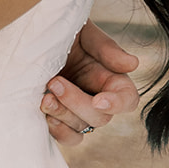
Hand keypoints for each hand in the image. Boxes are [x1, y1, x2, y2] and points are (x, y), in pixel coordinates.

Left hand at [40, 19, 139, 145]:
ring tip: (44, 99)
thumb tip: (133, 63)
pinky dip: (58, 131)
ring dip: (63, 116)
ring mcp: (79, 111)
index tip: (98, 101)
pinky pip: (67, 136)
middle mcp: (98, 98)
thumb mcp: (84, 32)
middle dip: (76, 103)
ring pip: (80, 128)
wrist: (35, 37)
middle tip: (54, 83)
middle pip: (100, 117)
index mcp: (111, 78)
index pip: (127, 99)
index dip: (116, 104)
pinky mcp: (61, 118)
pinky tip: (44, 115)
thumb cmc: (65, 31)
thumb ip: (106, 48)